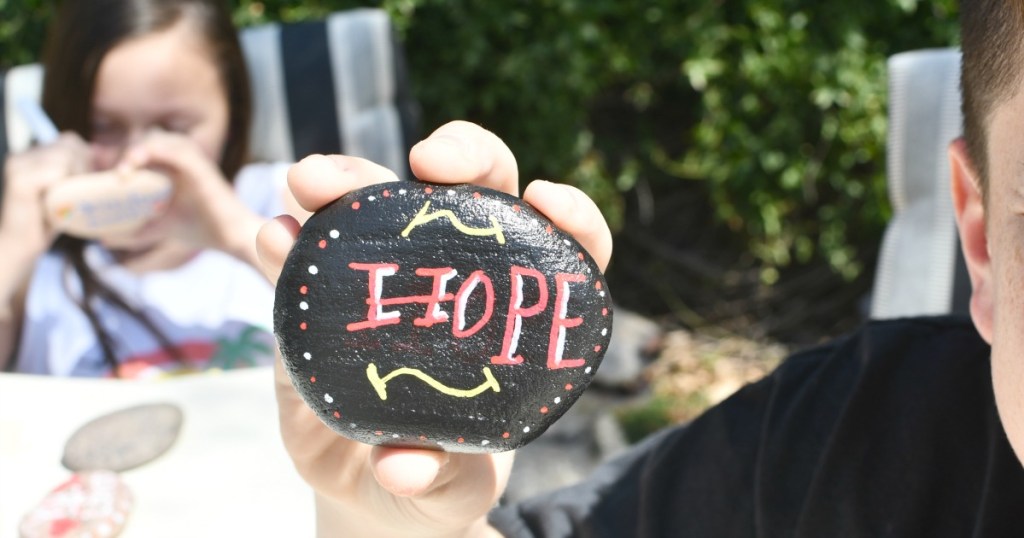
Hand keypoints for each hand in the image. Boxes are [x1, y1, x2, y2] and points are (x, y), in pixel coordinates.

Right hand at [0, 133, 90, 297]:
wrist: (17, 246)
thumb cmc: (45, 221)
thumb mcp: (65, 191)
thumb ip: (76, 171)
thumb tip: (98, 154)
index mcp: (32, 155)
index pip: (70, 141)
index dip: (85, 160)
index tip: (82, 183)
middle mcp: (23, 156)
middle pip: (71, 146)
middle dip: (83, 168)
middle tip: (75, 194)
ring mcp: (19, 166)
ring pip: (64, 156)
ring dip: (75, 178)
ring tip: (66, 199)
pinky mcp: (20, 180)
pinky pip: (55, 172)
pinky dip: (63, 186)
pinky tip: (57, 202)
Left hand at [116, 130, 262, 263]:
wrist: (232, 239)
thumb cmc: (203, 231)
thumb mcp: (161, 229)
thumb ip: (135, 232)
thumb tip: (103, 238)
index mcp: (178, 172)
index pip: (149, 153)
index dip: (129, 158)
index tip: (113, 177)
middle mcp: (187, 163)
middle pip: (153, 143)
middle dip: (131, 154)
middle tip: (117, 175)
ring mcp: (195, 163)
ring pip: (163, 141)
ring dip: (140, 150)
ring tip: (125, 169)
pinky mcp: (202, 168)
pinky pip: (176, 150)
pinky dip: (155, 153)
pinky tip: (137, 165)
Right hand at [256, 121, 612, 536]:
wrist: (371, 487)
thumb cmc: (437, 478)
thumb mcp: (448, 489)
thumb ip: (441, 478)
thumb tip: (403, 464)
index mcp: (512, 315)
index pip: (560, 249)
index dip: (568, 214)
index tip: (544, 198)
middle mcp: (456, 278)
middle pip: (476, 190)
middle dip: (459, 156)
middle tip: (427, 164)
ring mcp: (388, 279)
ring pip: (382, 201)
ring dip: (349, 179)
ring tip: (311, 183)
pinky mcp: (326, 296)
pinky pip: (309, 255)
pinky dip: (290, 238)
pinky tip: (275, 234)